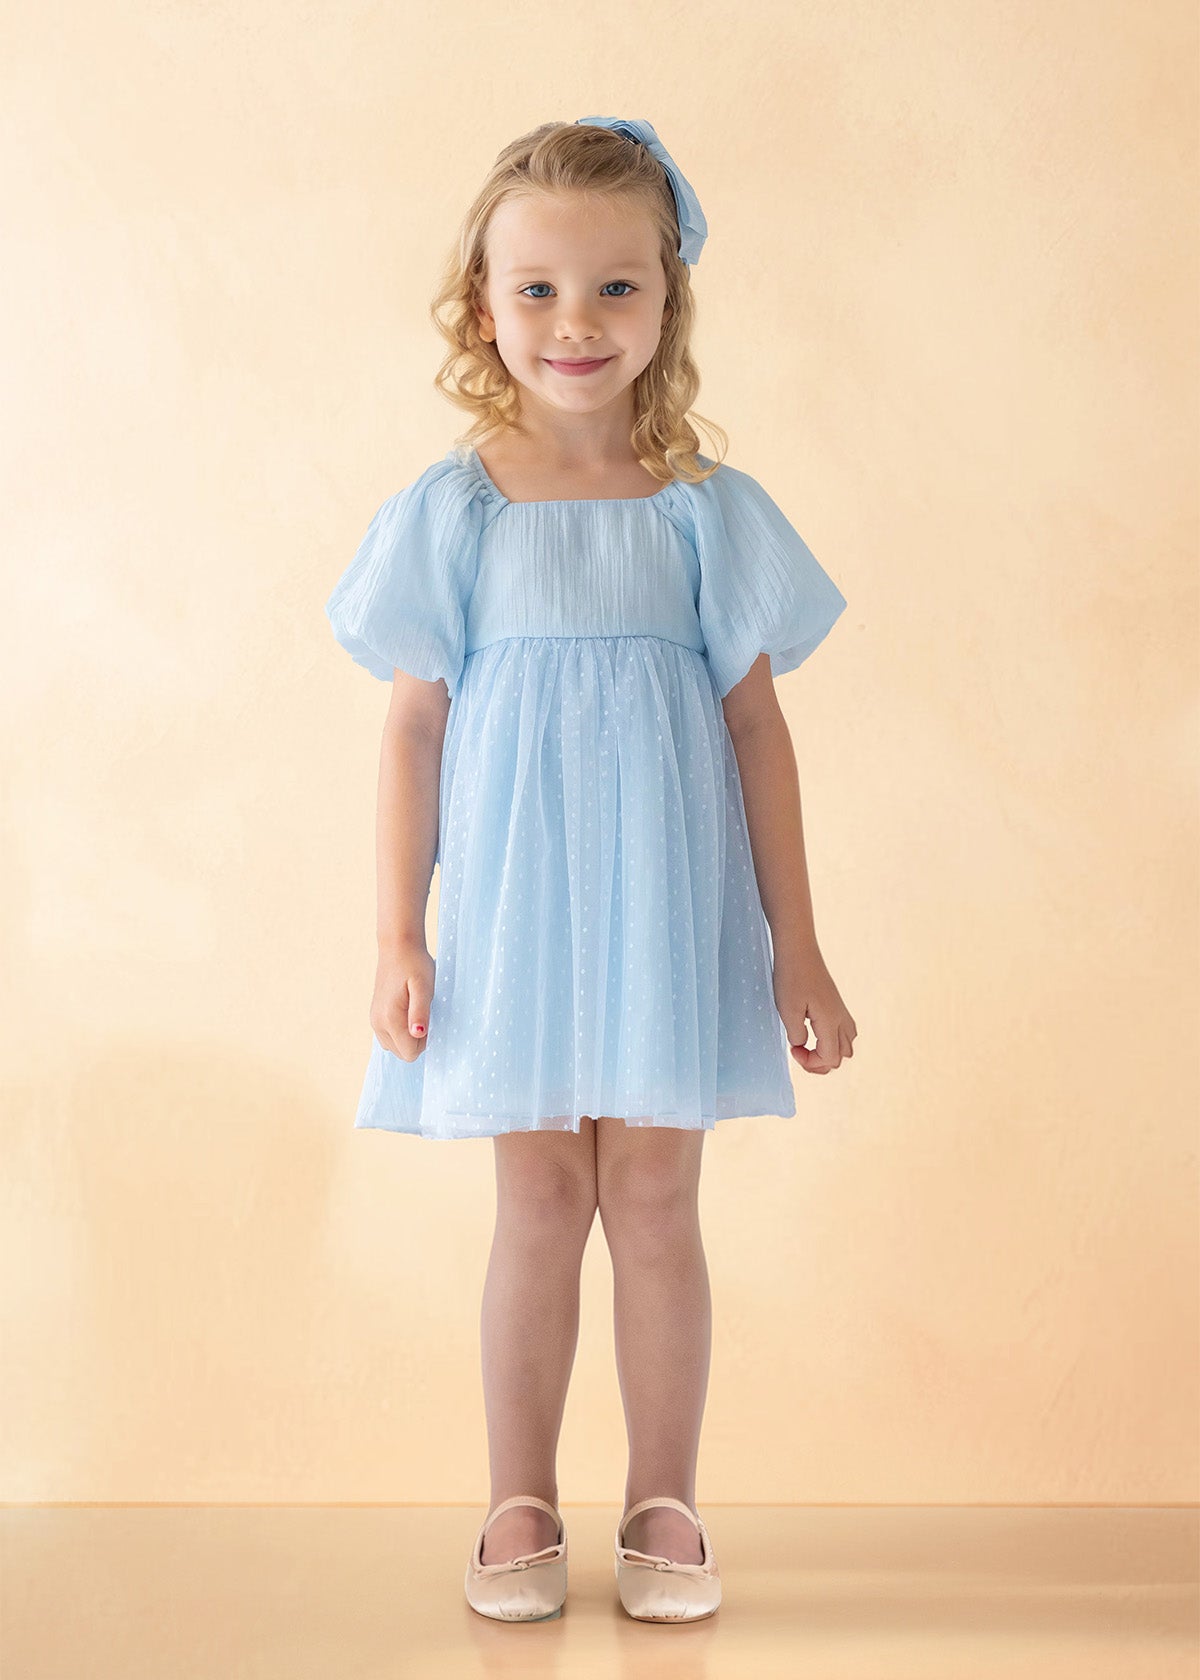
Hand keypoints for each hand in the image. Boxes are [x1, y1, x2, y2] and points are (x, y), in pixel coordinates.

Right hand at [370, 941, 435, 1061]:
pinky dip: (401, 1030)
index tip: (427, 1017)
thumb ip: (420, 1011)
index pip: (410, 1053)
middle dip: (416, 1039)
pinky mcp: (375, 1015)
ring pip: (395, 1046)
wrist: (397, 946)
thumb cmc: (415, 965)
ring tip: (415, 1009)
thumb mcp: (423, 987)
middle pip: (402, 1052)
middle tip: (422, 1012)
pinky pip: (389, 1037)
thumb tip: (418, 1034)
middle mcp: (378, 1023)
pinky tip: (407, 1009)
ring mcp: (374, 1020)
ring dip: (408, 1035)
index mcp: (390, 1019)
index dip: (424, 1041)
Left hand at [772, 950, 856, 1073]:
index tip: (792, 1049)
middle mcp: (840, 1019)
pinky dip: (832, 1040)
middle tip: (799, 1051)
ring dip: (828, 1051)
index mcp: (830, 1022)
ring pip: (846, 1045)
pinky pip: (845, 1031)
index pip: (830, 1059)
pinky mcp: (836, 1004)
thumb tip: (802, 1044)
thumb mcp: (787, 1010)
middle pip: (841, 1056)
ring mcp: (841, 1010)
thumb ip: (797, 1035)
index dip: (810, 1062)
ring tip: (807, 1045)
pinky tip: (814, 1031)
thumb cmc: (791, 977)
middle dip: (820, 1062)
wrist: (798, 949)